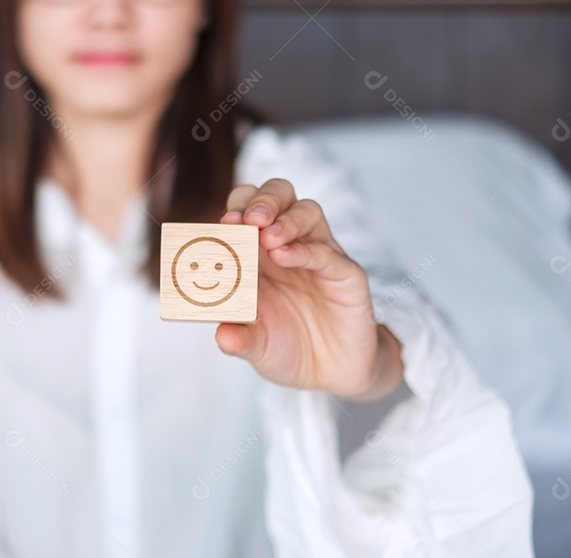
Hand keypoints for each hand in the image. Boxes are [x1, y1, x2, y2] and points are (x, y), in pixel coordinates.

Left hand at [213, 178, 403, 400]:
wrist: (329, 374)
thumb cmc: (286, 347)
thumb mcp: (256, 346)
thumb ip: (240, 338)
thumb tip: (223, 335)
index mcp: (259, 251)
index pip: (248, 209)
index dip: (237, 208)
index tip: (224, 222)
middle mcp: (290, 244)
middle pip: (281, 196)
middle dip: (264, 199)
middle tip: (249, 218)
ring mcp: (320, 255)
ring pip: (309, 212)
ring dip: (286, 219)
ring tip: (267, 236)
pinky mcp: (346, 275)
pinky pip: (329, 253)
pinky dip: (306, 251)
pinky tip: (286, 257)